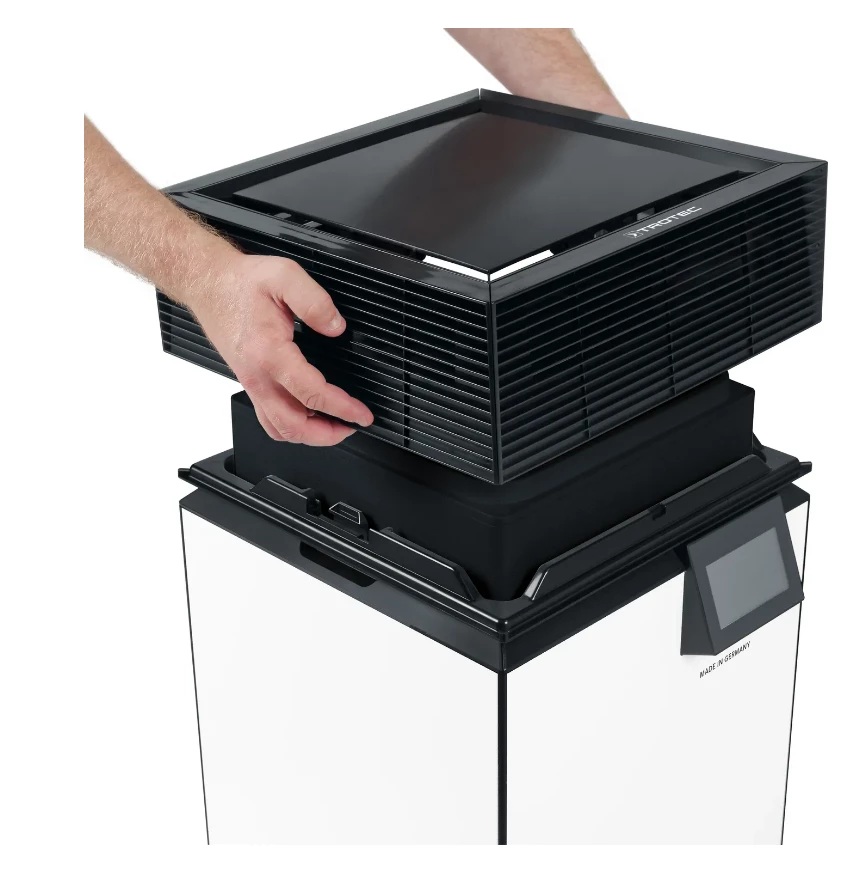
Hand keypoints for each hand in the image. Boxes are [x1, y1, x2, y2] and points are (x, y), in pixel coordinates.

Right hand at [187, 253, 373, 444]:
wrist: (208, 283)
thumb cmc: (241, 282)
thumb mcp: (284, 276)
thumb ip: (315, 302)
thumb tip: (336, 328)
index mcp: (270, 353)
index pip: (312, 394)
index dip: (343, 408)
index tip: (361, 413)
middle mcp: (258, 376)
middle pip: (293, 425)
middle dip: (328, 434)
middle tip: (352, 427)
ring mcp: (251, 383)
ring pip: (279, 428)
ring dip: (309, 435)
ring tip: (334, 427)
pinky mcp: (249, 383)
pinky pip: (268, 418)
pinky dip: (291, 426)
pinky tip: (309, 415)